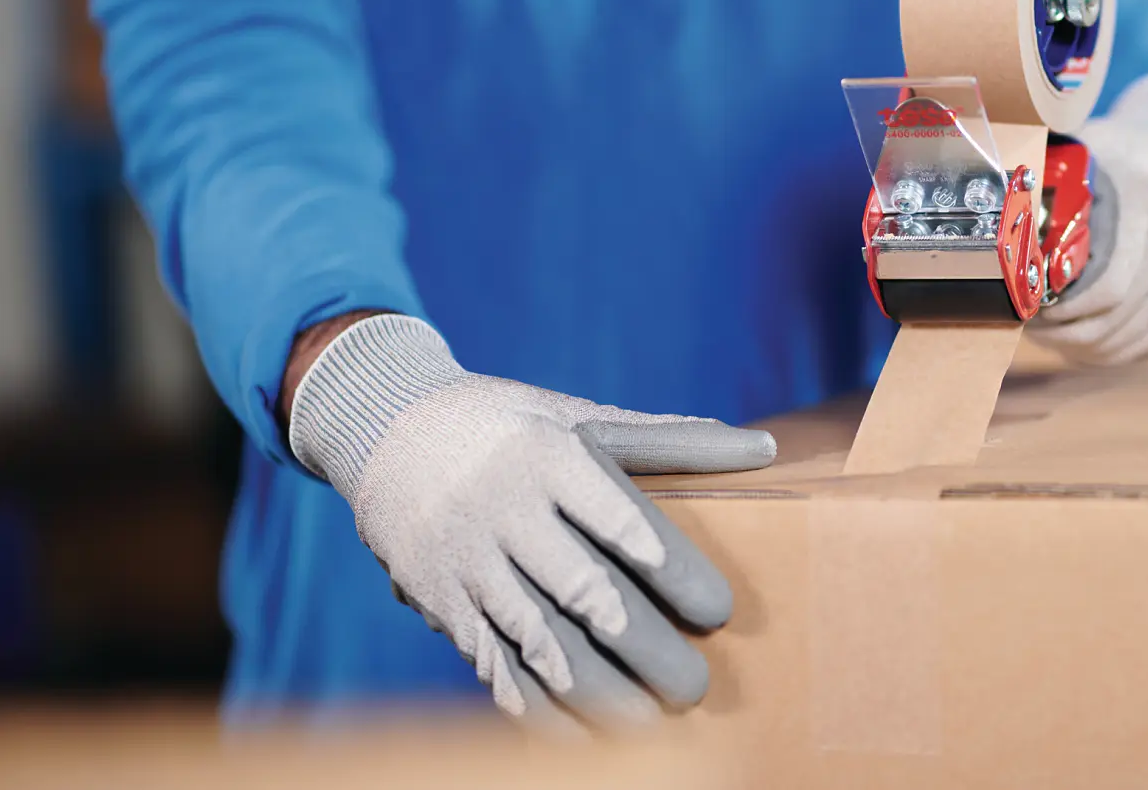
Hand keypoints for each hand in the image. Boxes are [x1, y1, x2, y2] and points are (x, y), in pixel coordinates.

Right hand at [285, 314, 774, 731]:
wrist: (384, 424)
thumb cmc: (508, 422)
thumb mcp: (579, 413)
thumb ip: (668, 439)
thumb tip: (764, 449)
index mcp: (552, 457)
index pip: (623, 522)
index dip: (676, 572)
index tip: (720, 612)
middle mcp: (506, 510)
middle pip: (584, 590)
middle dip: (644, 647)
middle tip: (695, 688)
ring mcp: (466, 557)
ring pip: (536, 637)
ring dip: (595, 690)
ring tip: (649, 726)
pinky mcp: (437, 595)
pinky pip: (487, 659)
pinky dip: (531, 703)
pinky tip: (574, 734)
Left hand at [1028, 71, 1147, 364]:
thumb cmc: (1118, 166)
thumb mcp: (1084, 158)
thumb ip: (1042, 180)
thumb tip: (982, 194)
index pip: (1106, 289)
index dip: (1059, 309)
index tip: (1025, 305)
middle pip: (1109, 326)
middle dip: (1059, 332)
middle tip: (1027, 322)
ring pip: (1121, 346)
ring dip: (1077, 344)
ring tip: (1048, 327)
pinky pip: (1141, 349)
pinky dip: (1105, 346)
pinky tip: (1082, 328)